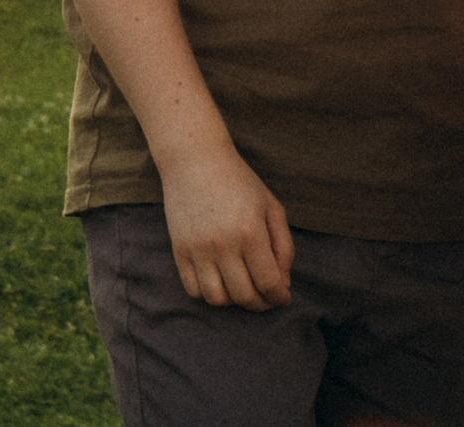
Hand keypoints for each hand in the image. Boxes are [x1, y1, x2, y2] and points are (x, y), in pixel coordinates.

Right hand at [159, 143, 295, 309]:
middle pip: (244, 296)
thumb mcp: (271, 207)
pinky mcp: (180, 250)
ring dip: (234, 302)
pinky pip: (194, 290)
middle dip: (261, 304)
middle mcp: (224, 245)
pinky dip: (209, 294)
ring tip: (242, 289)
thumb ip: (284, 245)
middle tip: (266, 298)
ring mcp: (198, 249)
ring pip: (217, 299)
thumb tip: (283, 282)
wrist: (195, 161)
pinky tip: (220, 281)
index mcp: (251, 232)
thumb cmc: (239, 182)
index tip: (283, 297)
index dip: (279, 297)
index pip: (269, 283)